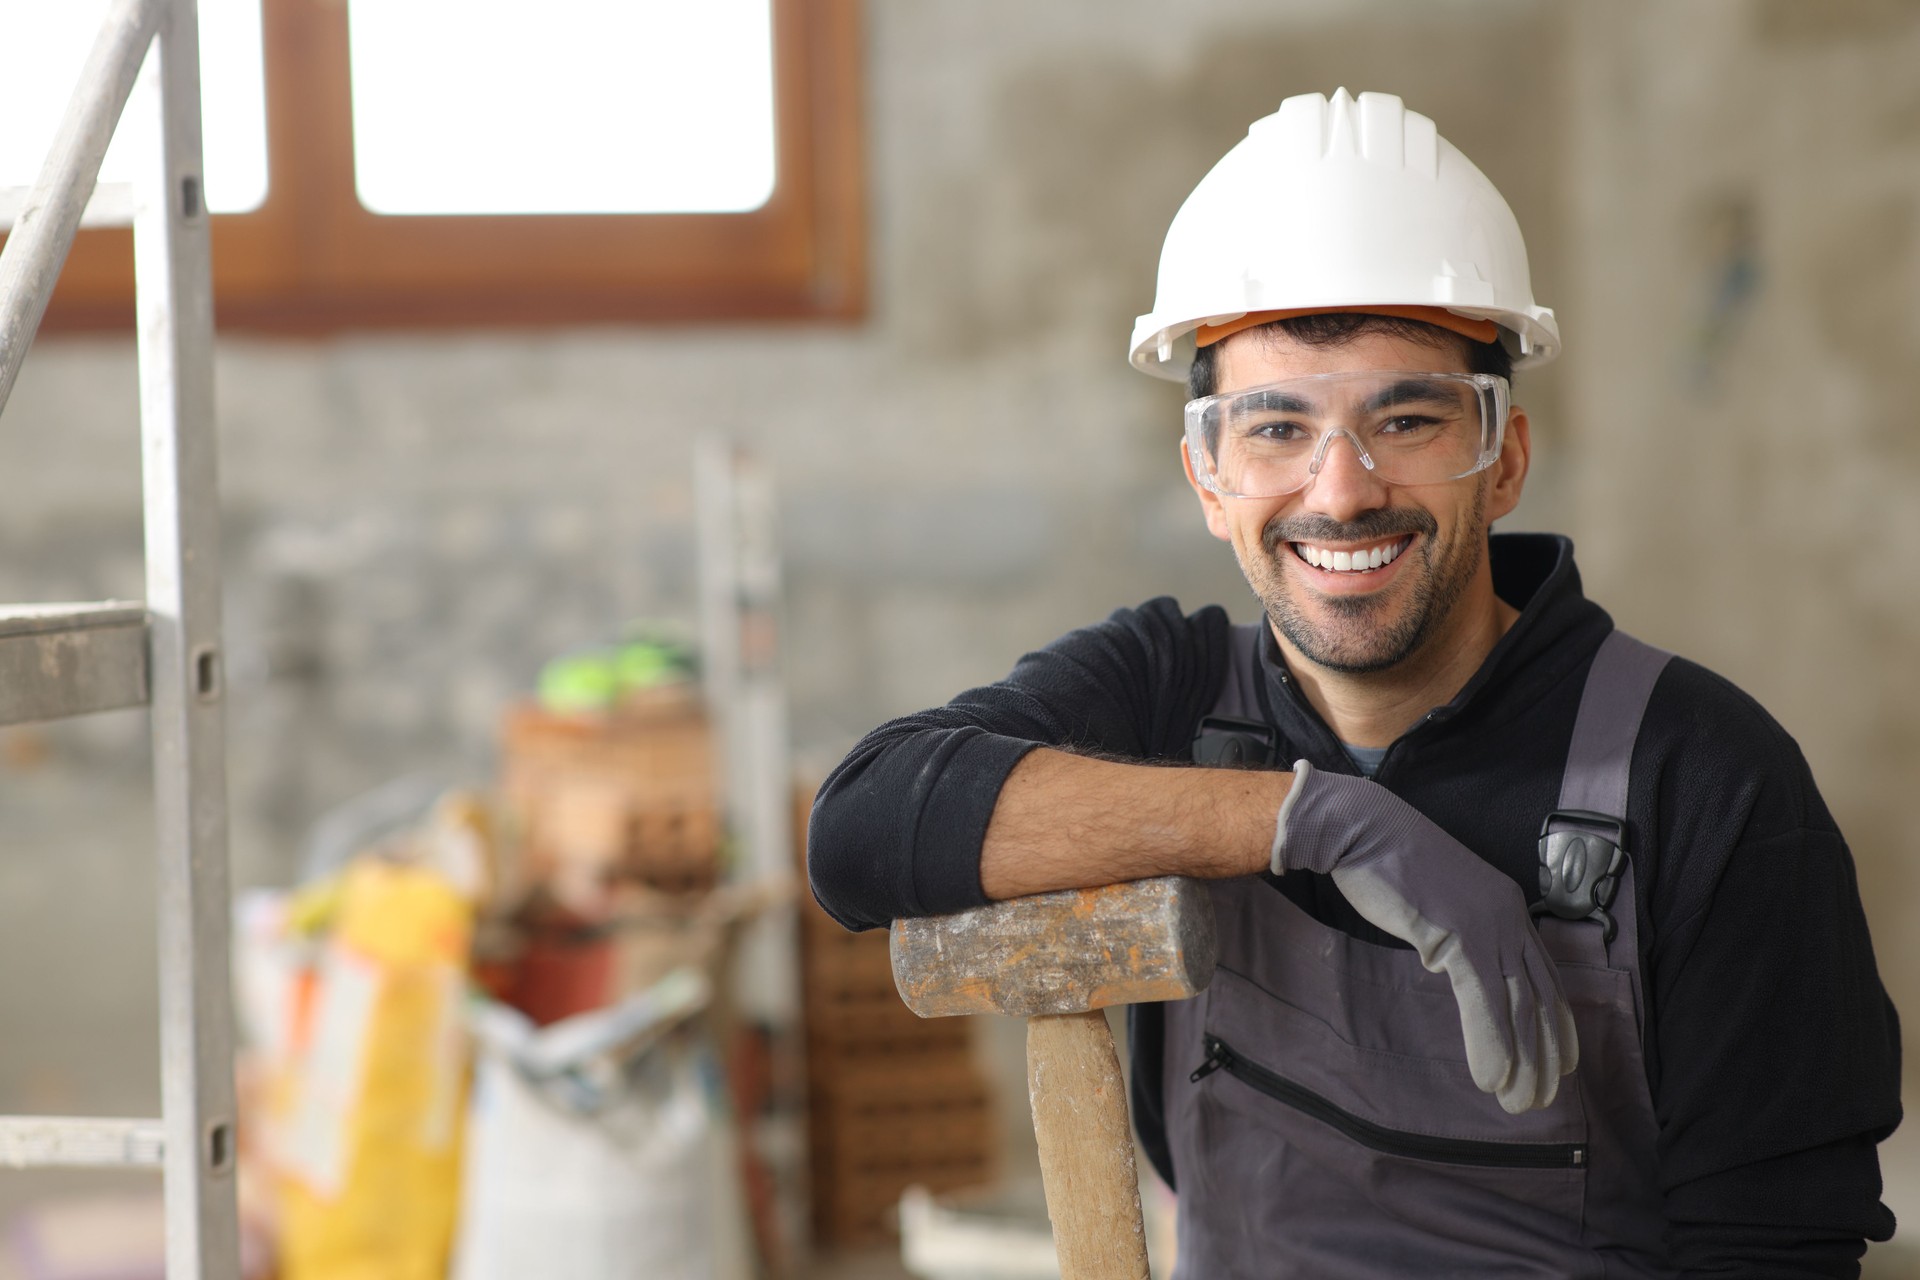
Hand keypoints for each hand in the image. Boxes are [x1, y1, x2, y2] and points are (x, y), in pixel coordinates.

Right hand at [1272, 761, 1577, 1113]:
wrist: (1360, 828)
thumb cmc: (1386, 863)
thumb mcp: (1437, 903)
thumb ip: (1454, 932)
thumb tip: (1450, 963)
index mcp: (1506, 907)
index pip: (1545, 976)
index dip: (1556, 1024)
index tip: (1561, 1065)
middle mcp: (1508, 916)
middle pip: (1539, 997)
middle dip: (1544, 1055)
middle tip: (1540, 1100)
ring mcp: (1487, 924)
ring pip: (1519, 1005)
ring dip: (1522, 1060)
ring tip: (1518, 1102)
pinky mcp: (1460, 933)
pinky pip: (1484, 999)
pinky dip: (1491, 1042)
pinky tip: (1491, 1078)